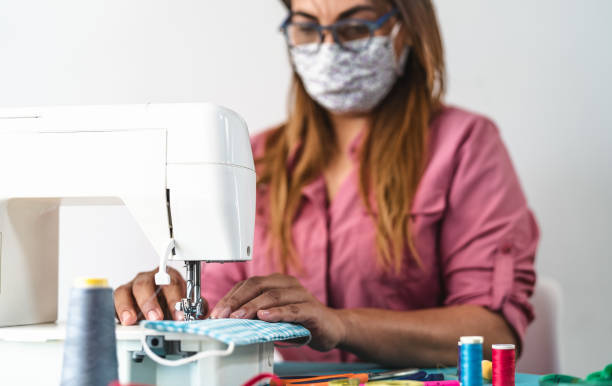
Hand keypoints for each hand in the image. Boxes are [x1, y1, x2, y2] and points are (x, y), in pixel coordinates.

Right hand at [113, 266, 202, 324]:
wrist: (159, 305)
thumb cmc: (172, 302)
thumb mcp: (187, 304)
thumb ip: (195, 308)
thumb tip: (200, 316)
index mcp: (166, 276)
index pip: (170, 283)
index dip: (174, 300)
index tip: (179, 316)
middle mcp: (146, 279)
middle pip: (144, 284)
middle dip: (149, 302)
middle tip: (155, 318)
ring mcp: (130, 288)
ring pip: (124, 292)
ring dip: (127, 307)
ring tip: (130, 321)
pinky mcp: (118, 300)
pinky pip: (112, 302)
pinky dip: (114, 311)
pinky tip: (119, 321)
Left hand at [209, 273, 345, 350]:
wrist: (331, 328)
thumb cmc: (299, 321)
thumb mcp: (272, 316)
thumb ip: (254, 315)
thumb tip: (226, 320)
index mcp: (276, 282)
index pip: (248, 284)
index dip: (230, 297)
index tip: (216, 312)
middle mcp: (287, 284)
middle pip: (258, 285)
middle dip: (237, 300)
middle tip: (223, 315)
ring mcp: (301, 294)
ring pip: (273, 296)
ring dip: (253, 306)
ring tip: (239, 317)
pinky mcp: (312, 309)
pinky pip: (294, 309)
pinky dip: (278, 313)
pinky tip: (265, 317)